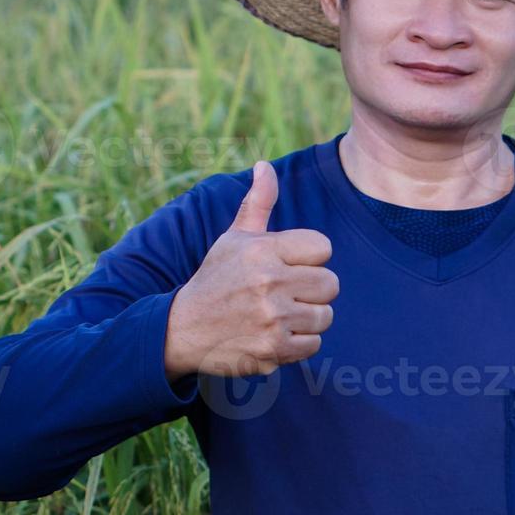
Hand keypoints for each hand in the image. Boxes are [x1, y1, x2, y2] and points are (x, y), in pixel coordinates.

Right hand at [163, 160, 337, 379]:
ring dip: (307, 318)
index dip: (309, 258)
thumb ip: (258, 203)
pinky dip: (299, 343)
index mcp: (263, 250)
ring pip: (325, 316)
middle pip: (331, 284)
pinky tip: (276, 334)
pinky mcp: (274, 349)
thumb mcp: (234, 237)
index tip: (288, 266)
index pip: (323, 247)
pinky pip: (314, 343)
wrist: (183, 328)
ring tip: (280, 314)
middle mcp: (269, 282)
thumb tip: (264, 165)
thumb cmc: (216, 278)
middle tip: (287, 293)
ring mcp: (272, 318)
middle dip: (313, 289)